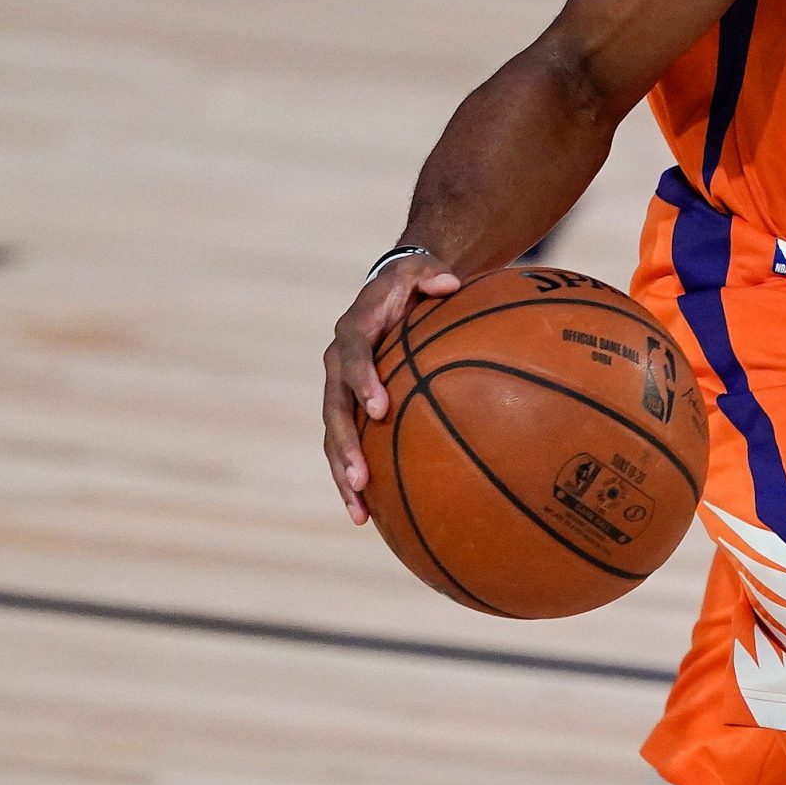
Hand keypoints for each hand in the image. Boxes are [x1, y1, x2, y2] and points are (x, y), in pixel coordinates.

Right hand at [321, 255, 461, 523]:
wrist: (388, 291)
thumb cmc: (411, 283)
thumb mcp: (420, 270)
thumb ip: (432, 274)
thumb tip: (452, 282)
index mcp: (354, 331)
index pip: (353, 356)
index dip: (362, 381)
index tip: (379, 407)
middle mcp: (338, 364)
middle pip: (334, 409)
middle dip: (345, 446)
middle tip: (361, 476)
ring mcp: (339, 390)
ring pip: (333, 438)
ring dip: (343, 474)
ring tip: (358, 510)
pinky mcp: (348, 409)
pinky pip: (346, 446)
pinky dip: (353, 478)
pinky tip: (369, 514)